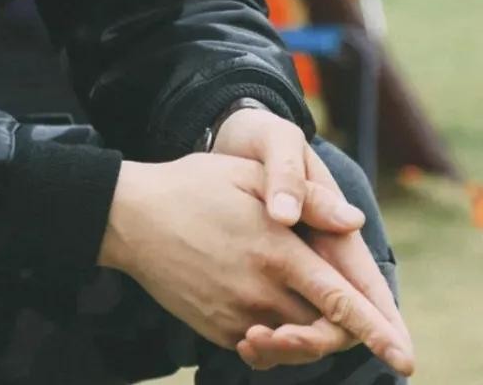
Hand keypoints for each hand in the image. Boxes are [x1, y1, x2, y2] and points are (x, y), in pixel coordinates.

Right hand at [96, 154, 412, 374]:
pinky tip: (264, 306)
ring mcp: (236, 315)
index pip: (339, 301)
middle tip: (347, 316)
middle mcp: (261, 291)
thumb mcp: (248, 175)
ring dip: (307, 332)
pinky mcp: (217, 329)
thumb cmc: (193, 186)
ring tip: (303, 309)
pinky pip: (260, 343)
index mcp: (276, 251)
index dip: (375, 329)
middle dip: (342, 330)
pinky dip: (273, 332)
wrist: (130, 218)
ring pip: (293, 341)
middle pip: (322, 330)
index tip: (402, 355)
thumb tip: (353, 221)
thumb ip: (306, 197)